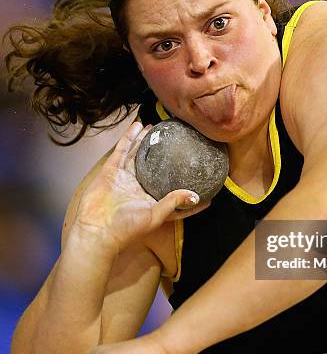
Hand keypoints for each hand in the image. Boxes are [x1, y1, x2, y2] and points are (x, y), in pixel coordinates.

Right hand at [73, 121, 207, 250]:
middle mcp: (137, 187)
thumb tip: (195, 196)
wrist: (97, 229)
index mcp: (150, 199)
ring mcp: (123, 178)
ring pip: (136, 154)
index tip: (201, 181)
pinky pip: (122, 150)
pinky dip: (129, 137)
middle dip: (162, 153)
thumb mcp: (155, 215)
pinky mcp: (111, 171)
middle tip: (175, 139)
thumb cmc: (127, 228)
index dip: (184, 188)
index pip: (171, 191)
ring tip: (156, 127)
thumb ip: (173, 203)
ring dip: (145, 141)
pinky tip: (138, 125)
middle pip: (152, 165)